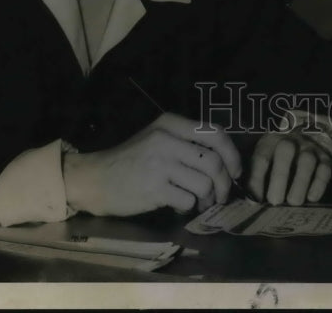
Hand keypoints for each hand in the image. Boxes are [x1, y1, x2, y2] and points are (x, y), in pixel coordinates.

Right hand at [62, 113, 240, 216]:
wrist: (96, 179)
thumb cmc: (131, 160)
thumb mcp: (157, 138)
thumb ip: (186, 142)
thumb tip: (224, 161)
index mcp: (170, 123)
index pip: (215, 133)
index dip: (232, 154)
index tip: (235, 171)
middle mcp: (167, 139)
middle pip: (214, 161)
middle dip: (225, 183)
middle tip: (222, 195)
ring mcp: (160, 164)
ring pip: (204, 183)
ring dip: (208, 198)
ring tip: (200, 203)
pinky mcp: (154, 189)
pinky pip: (188, 201)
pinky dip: (190, 208)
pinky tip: (180, 207)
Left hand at [248, 130, 331, 205]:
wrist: (310, 140)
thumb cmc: (279, 159)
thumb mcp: (266, 160)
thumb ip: (256, 178)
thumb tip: (250, 202)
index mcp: (271, 142)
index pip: (262, 156)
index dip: (256, 179)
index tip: (254, 201)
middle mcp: (291, 142)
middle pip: (285, 152)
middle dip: (279, 177)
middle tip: (274, 201)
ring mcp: (310, 149)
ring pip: (307, 161)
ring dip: (299, 183)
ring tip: (293, 203)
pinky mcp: (326, 160)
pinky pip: (324, 169)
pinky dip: (319, 185)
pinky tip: (312, 198)